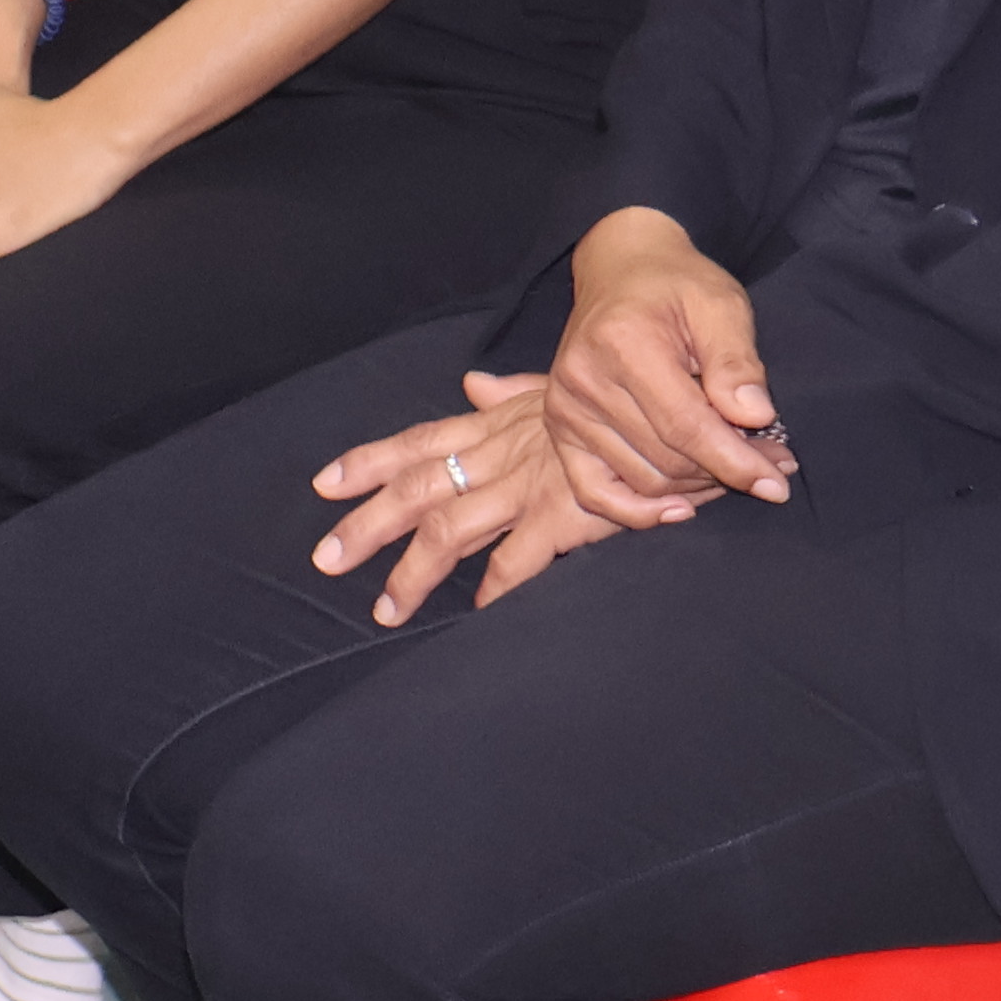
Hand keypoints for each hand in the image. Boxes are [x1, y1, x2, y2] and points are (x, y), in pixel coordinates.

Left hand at [306, 374, 645, 625]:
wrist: (677, 411)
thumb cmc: (620, 402)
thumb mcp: (559, 388)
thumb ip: (511, 393)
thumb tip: (471, 384)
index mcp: (497, 425)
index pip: (418, 442)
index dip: (368, 463)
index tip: (323, 485)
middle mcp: (502, 455)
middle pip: (418, 490)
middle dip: (366, 525)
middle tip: (326, 560)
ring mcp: (531, 486)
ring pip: (452, 530)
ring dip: (413, 573)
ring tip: (385, 612)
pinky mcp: (565, 516)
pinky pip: (519, 560)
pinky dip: (495, 589)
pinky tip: (476, 616)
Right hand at [550, 209, 793, 510]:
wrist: (620, 269)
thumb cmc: (676, 284)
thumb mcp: (720, 303)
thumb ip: (736, 359)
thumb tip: (754, 417)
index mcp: (621, 343)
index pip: (686, 425)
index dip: (736, 460)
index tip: (777, 482)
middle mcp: (582, 379)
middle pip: (666, 459)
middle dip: (725, 471)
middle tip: (771, 464)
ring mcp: (564, 408)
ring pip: (643, 480)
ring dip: (696, 487)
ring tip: (734, 468)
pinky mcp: (559, 427)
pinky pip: (594, 492)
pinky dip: (637, 512)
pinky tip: (681, 508)